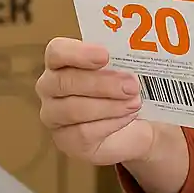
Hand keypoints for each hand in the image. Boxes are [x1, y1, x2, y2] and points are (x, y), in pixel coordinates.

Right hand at [36, 38, 156, 166]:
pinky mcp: (66, 140)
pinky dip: (110, 123)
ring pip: (74, 110)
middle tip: (131, 85)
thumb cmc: (124, 90)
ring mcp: (54, 116)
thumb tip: (143, 52)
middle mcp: (50, 88)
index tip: (105, 56)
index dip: (78, 53)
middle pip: (64, 82)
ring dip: (109, 105)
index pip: (56, 52)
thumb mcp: (126, 71)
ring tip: (135, 102)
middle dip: (101, 83)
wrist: (134, 127)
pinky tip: (128, 116)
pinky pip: (83, 132)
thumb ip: (125, 60)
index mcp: (61, 62)